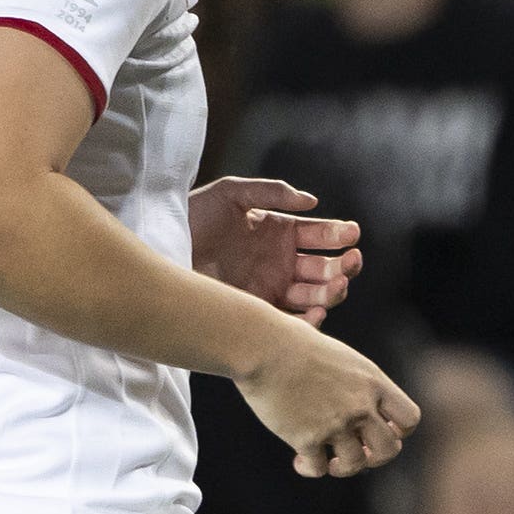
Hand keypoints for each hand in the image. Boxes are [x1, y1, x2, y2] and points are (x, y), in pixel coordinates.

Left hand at [190, 177, 361, 318]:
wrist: (162, 247)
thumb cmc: (193, 216)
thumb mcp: (230, 193)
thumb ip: (271, 191)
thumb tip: (312, 201)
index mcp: (281, 233)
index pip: (321, 235)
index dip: (339, 234)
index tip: (351, 233)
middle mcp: (282, 262)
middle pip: (326, 268)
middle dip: (345, 265)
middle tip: (351, 260)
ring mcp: (273, 288)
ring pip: (316, 295)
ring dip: (333, 291)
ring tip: (336, 285)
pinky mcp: (259, 310)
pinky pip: (291, 321)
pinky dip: (309, 321)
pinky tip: (317, 312)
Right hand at [233, 322, 418, 478]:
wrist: (262, 346)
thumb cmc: (292, 342)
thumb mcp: (339, 355)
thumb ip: (355, 381)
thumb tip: (358, 396)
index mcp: (373, 382)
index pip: (409, 418)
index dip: (399, 431)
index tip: (381, 430)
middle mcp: (360, 405)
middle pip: (389, 449)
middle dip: (376, 456)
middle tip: (358, 452)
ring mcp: (335, 423)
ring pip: (355, 464)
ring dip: (343, 467)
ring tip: (331, 462)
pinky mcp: (306, 438)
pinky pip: (318, 468)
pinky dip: (310, 469)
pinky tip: (299, 460)